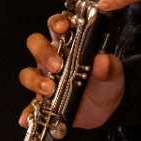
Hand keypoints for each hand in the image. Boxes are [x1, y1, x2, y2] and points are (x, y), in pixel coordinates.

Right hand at [20, 15, 124, 129]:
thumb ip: (109, 66)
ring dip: (35, 80)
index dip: (56, 23)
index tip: (62, 28)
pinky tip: (29, 117)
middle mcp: (52, 59)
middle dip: (43, 52)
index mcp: (68, 44)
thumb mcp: (112, 73)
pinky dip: (28, 112)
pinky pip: (30, 106)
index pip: (56, 26)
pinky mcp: (43, 102)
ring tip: (49, 89)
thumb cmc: (105, 82)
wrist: (107, 107)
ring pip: (28, 73)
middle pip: (36, 45)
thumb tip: (103, 59)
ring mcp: (45, 80)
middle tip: (57, 65)